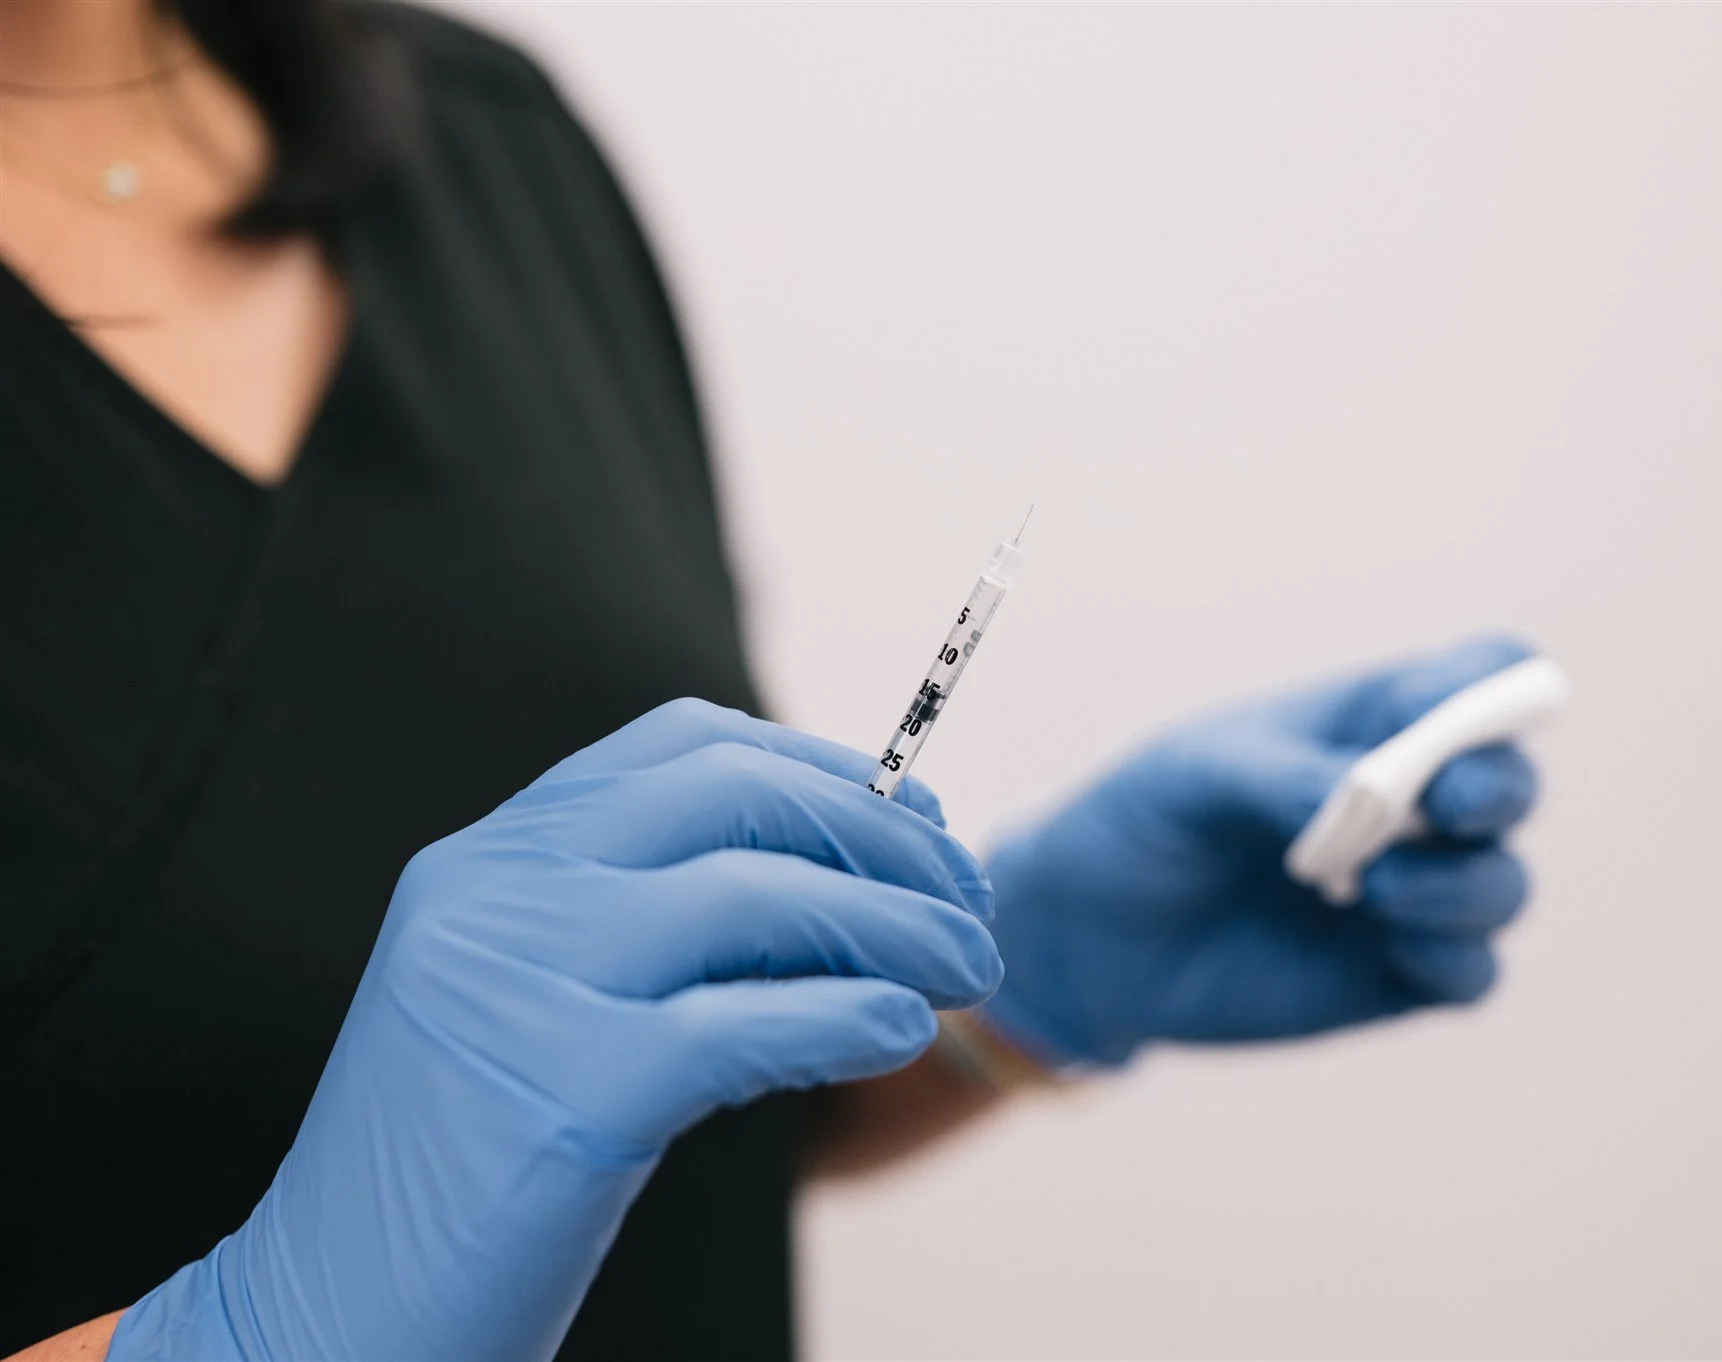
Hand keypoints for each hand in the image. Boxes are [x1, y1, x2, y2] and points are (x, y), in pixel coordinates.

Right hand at [107, 701, 997, 1361]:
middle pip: (737, 796)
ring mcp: (521, 982)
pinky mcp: (563, 1092)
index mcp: (492, 857)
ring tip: (969, 969)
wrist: (330, 1315)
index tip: (917, 814)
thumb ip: (646, 921)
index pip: (684, 744)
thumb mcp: (532, 1001)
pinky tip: (899, 1031)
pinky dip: (845, 1015)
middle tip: (970, 897)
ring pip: (758, 898)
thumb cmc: (462, 1168)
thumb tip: (840, 878)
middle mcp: (498, 892)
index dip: (822, 765)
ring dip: (896, 926)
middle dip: (882, 838)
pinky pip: (746, 1023)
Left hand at [982, 636, 1539, 1066]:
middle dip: (1495, 787)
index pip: (1484, 676)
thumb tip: (1375, 796)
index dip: (1496, 685)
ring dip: (1464, 883)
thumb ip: (1287, 776)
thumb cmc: (1145, 824)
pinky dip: (1453, 957)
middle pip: (1508, 780)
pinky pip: (1471, 974)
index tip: (1453, 709)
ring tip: (1377, 888)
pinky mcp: (1398, 977)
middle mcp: (1413, 804)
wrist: (1087, 940)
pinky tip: (1393, 946)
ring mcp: (1414, 892)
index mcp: (1374, 720)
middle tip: (1448, 805)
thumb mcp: (1194, 776)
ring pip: (1502, 883)